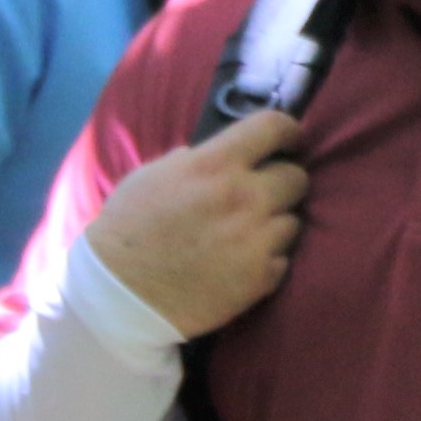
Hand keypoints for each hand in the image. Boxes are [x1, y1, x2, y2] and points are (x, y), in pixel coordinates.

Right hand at [87, 108, 309, 339]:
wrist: (123, 292)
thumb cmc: (130, 227)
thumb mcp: (156, 174)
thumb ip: (197, 160)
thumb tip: (227, 154)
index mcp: (214, 165)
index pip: (273, 128)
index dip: (287, 130)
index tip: (289, 139)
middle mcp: (243, 197)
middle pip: (297, 177)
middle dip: (283, 182)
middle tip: (265, 193)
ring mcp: (257, 240)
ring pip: (293, 221)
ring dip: (275, 224)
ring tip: (247, 233)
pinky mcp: (262, 278)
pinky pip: (283, 259)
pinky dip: (267, 260)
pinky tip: (241, 262)